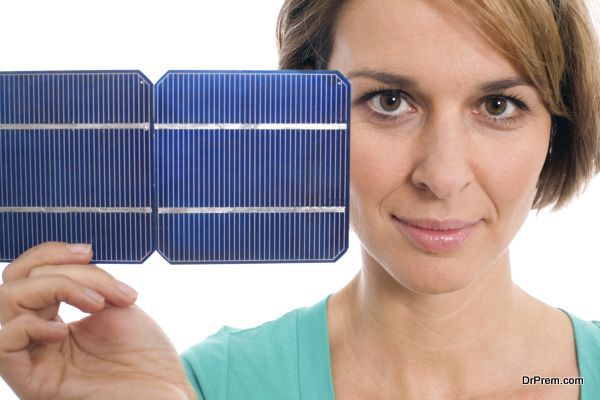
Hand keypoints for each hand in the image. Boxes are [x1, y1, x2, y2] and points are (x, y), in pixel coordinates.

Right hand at [0, 242, 196, 399]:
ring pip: (7, 303)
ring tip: (97, 305)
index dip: (51, 254)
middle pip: (16, 282)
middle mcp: (38, 337)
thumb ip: (89, 282)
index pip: (27, 275)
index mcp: (54, 318)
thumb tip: (77, 257)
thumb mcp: (117, 305)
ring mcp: (34, 359)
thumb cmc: (146, 355)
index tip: (87, 251)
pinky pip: (3, 344)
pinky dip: (30, 325)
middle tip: (103, 290)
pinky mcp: (33, 383)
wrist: (165, 391)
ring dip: (56, 288)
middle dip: (62, 270)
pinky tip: (63, 331)